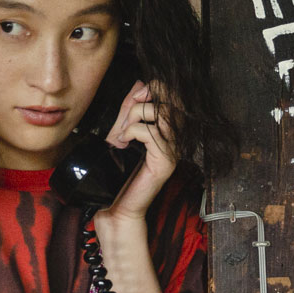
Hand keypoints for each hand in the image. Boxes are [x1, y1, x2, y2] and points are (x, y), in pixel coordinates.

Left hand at [100, 79, 177, 220]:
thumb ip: (129, 110)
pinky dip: (132, 132)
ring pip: (162, 113)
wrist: (118, 208)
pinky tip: (123, 143)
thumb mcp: (122, 133)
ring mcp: (173, 150)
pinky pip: (151, 133)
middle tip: (126, 116)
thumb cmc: (119, 175)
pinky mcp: (166, 161)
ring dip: (136, 117)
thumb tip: (139, 84)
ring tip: (123, 133)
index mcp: (168, 130)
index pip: (172, 96)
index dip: (154, 88)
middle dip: (142, 100)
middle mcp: (175, 139)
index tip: (135, 97)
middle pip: (170, 100)